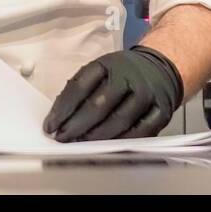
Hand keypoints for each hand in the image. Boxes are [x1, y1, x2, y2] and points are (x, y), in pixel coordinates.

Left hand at [44, 46, 183, 141]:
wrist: (160, 68)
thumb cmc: (124, 73)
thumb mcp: (102, 70)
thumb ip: (83, 90)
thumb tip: (60, 118)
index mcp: (108, 64)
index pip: (80, 86)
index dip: (63, 108)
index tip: (50, 125)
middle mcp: (129, 77)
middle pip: (98, 105)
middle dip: (77, 125)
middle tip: (63, 138)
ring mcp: (146, 94)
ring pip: (118, 121)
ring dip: (97, 136)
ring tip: (81, 144)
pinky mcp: (160, 111)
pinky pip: (140, 132)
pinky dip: (122, 142)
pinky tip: (108, 147)